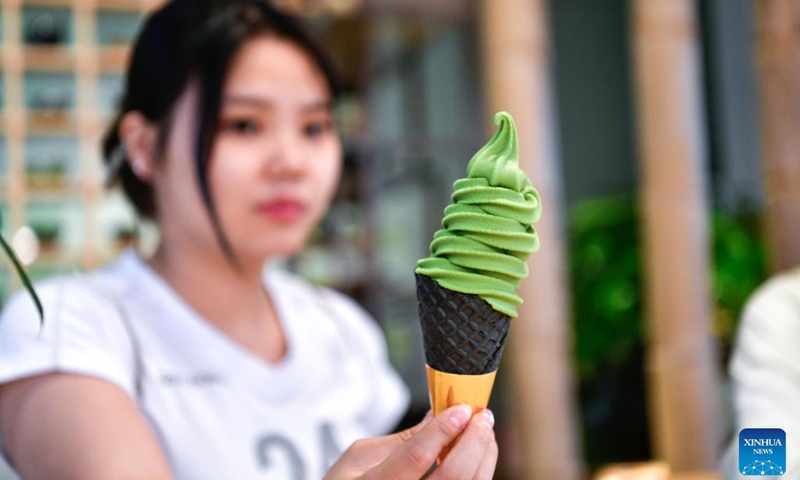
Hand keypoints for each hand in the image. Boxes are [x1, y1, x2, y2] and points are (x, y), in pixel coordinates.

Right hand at [324, 404, 497, 479]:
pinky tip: (478, 457)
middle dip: (474, 441)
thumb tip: (438, 413)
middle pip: (453, 476)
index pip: (415, 457)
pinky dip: (479, 474)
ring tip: (484, 433)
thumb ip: (402, 439)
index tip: (460, 408)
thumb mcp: (359, 457)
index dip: (442, 429)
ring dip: (483, 458)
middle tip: (482, 416)